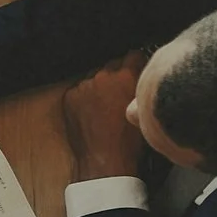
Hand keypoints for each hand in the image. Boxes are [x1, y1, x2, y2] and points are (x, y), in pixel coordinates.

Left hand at [61, 55, 148, 182]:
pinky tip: (92, 112)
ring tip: (105, 105)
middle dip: (117, 75)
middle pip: (112, 65)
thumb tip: (144, 77)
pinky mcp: (70, 96)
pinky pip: (80, 89)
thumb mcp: (146, 108)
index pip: (134, 55)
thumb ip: (143, 86)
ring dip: (100, 85)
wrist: (105, 161)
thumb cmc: (130, 141)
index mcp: (127, 76)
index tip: (136, 70)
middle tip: (120, 92)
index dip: (136, 64)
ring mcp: (84, 86)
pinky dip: (85, 96)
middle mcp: (104, 76)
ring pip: (95, 77)